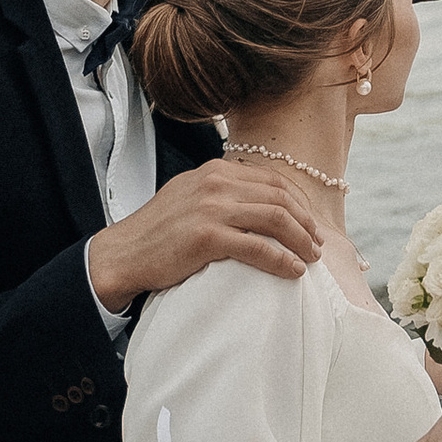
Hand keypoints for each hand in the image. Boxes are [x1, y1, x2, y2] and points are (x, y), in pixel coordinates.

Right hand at [86, 161, 320, 308]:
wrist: (122, 254)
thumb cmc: (158, 232)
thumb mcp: (190, 196)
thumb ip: (220, 191)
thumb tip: (258, 202)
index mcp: (214, 170)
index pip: (271, 179)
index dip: (298, 201)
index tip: (310, 222)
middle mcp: (215, 183)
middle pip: (280, 197)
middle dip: (306, 222)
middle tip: (318, 243)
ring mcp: (212, 208)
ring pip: (275, 219)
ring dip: (301, 240)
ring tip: (312, 257)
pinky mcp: (207, 237)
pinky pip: (259, 247)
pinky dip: (282, 260)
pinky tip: (294, 270)